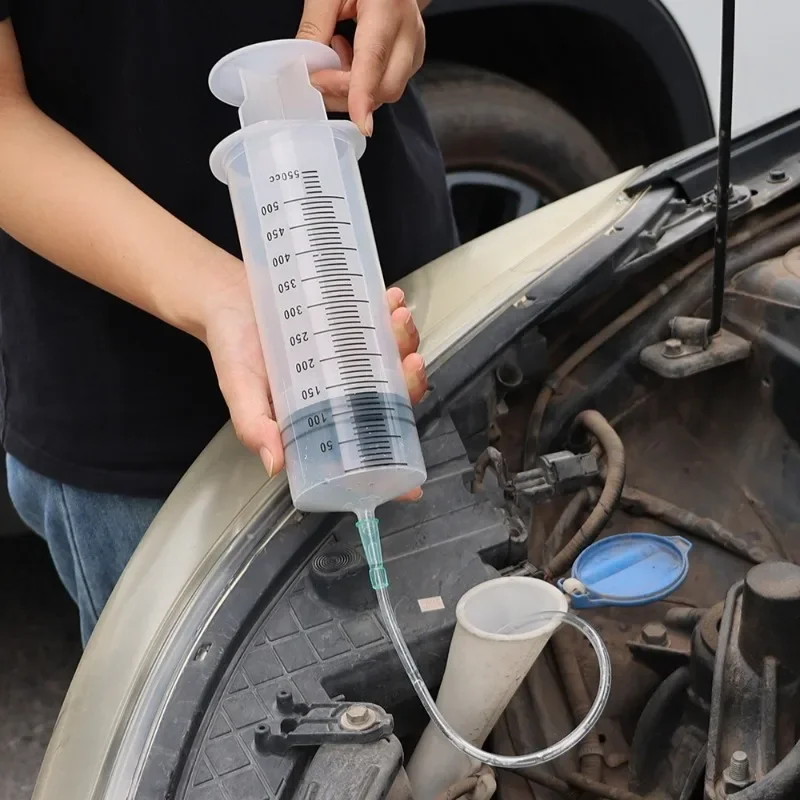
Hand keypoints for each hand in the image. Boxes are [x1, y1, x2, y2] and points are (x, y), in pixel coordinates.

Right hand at [205, 276, 426, 497]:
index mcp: (323, 416)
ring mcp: (352, 356)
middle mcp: (345, 390)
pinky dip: (392, 311)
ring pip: (395, 358)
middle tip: (409, 360)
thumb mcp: (240, 390)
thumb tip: (273, 464)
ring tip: (397, 317)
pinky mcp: (351, 321)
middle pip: (394, 398)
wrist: (227, 296)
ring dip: (407, 340)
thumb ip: (254, 425)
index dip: (392, 468)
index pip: (364, 448)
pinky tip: (392, 299)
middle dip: (412, 383)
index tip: (413, 486)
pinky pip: (382, 321)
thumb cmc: (235, 348)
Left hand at [296, 0, 425, 135]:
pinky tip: (351, 58)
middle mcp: (409, 31)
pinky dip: (364, 84)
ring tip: (336, 55)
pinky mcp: (412, 57)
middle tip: (318, 77)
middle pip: (385, 88)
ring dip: (354, 90)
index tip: (361, 124)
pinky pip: (388, 85)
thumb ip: (315, 25)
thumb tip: (304, 65)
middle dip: (348, 96)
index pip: (375, 60)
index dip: (364, 95)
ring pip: (386, 92)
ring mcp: (415, 47)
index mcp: (388, 8)